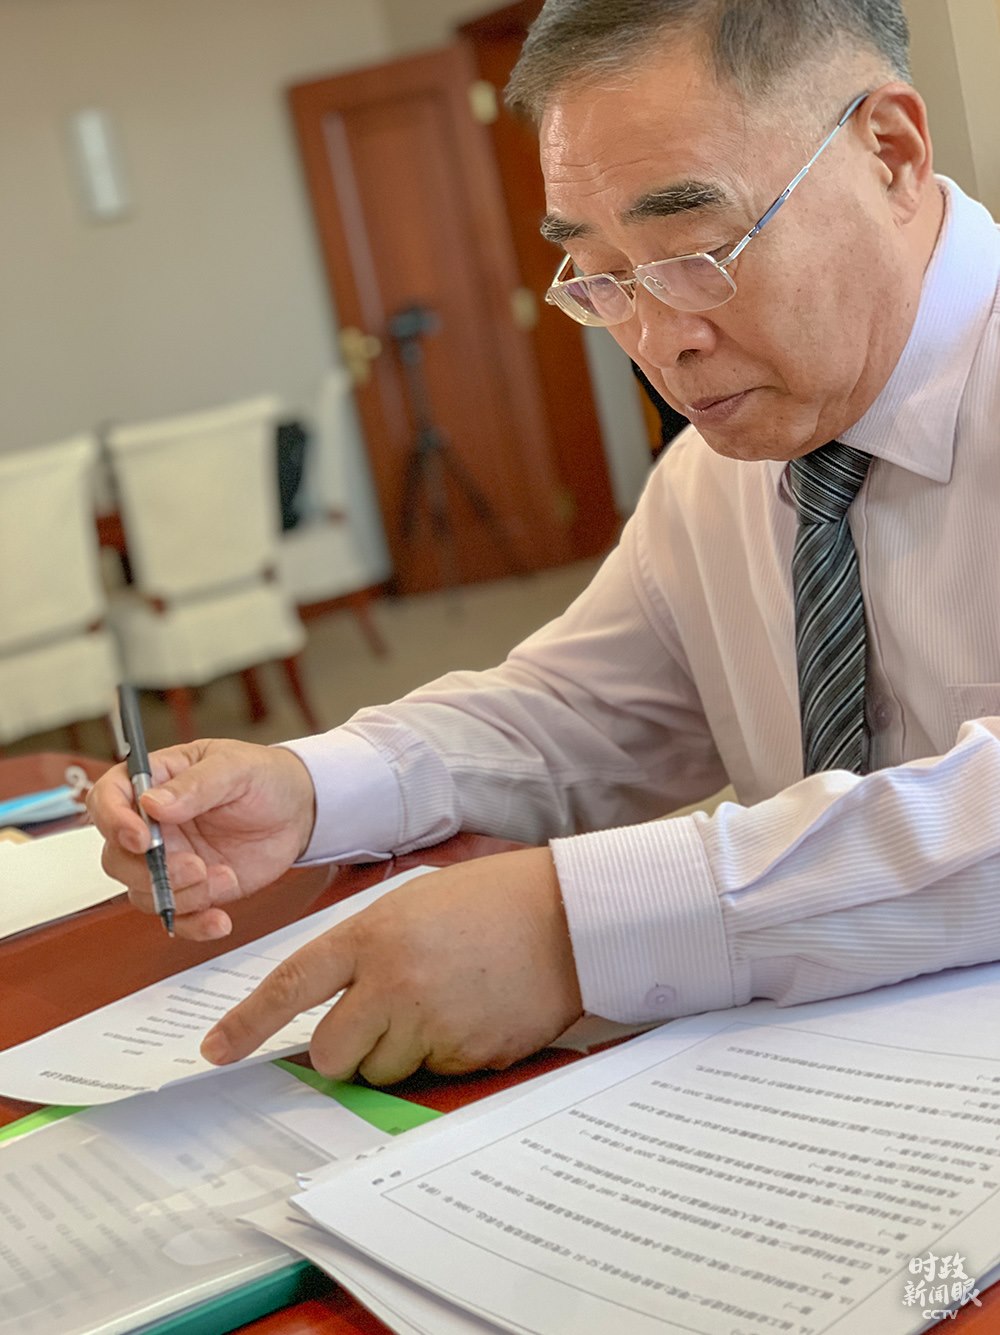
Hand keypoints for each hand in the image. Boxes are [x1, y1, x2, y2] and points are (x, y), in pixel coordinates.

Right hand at [87, 738, 315, 939]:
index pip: (106, 800)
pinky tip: (220, 919)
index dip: (114, 821)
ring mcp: (171, 860)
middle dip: (152, 871)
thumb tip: (152, 803)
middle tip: (195, 866)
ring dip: (180, 896)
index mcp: (155, 782)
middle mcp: (154, 825)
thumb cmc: (265, 777)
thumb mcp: (236, 768)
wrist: (301, 811)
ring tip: (224, 878)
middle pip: (117, 857)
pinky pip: (176, 917)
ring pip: (143, 892)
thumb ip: (196, 784)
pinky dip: (194, 925)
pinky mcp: (193, 889)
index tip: (142, 838)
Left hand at [201, 847, 583, 1083]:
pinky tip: (473, 1012)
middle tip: (377, 1021)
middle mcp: (394, 984)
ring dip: (398, 1051)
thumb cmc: (489, 902)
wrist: (566, 916)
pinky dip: (445, 1054)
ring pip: (382, 1070)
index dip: (248, 1022)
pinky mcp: (468, 1055)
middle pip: (332, 1052)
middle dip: (343, 1049)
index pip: (293, 985)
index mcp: (372, 936)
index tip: (215, 1051)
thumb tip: (337, 1006)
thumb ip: (368, 950)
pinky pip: (433, 1074)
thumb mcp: (412, 905)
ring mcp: (431, 1023)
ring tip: (442, 1003)